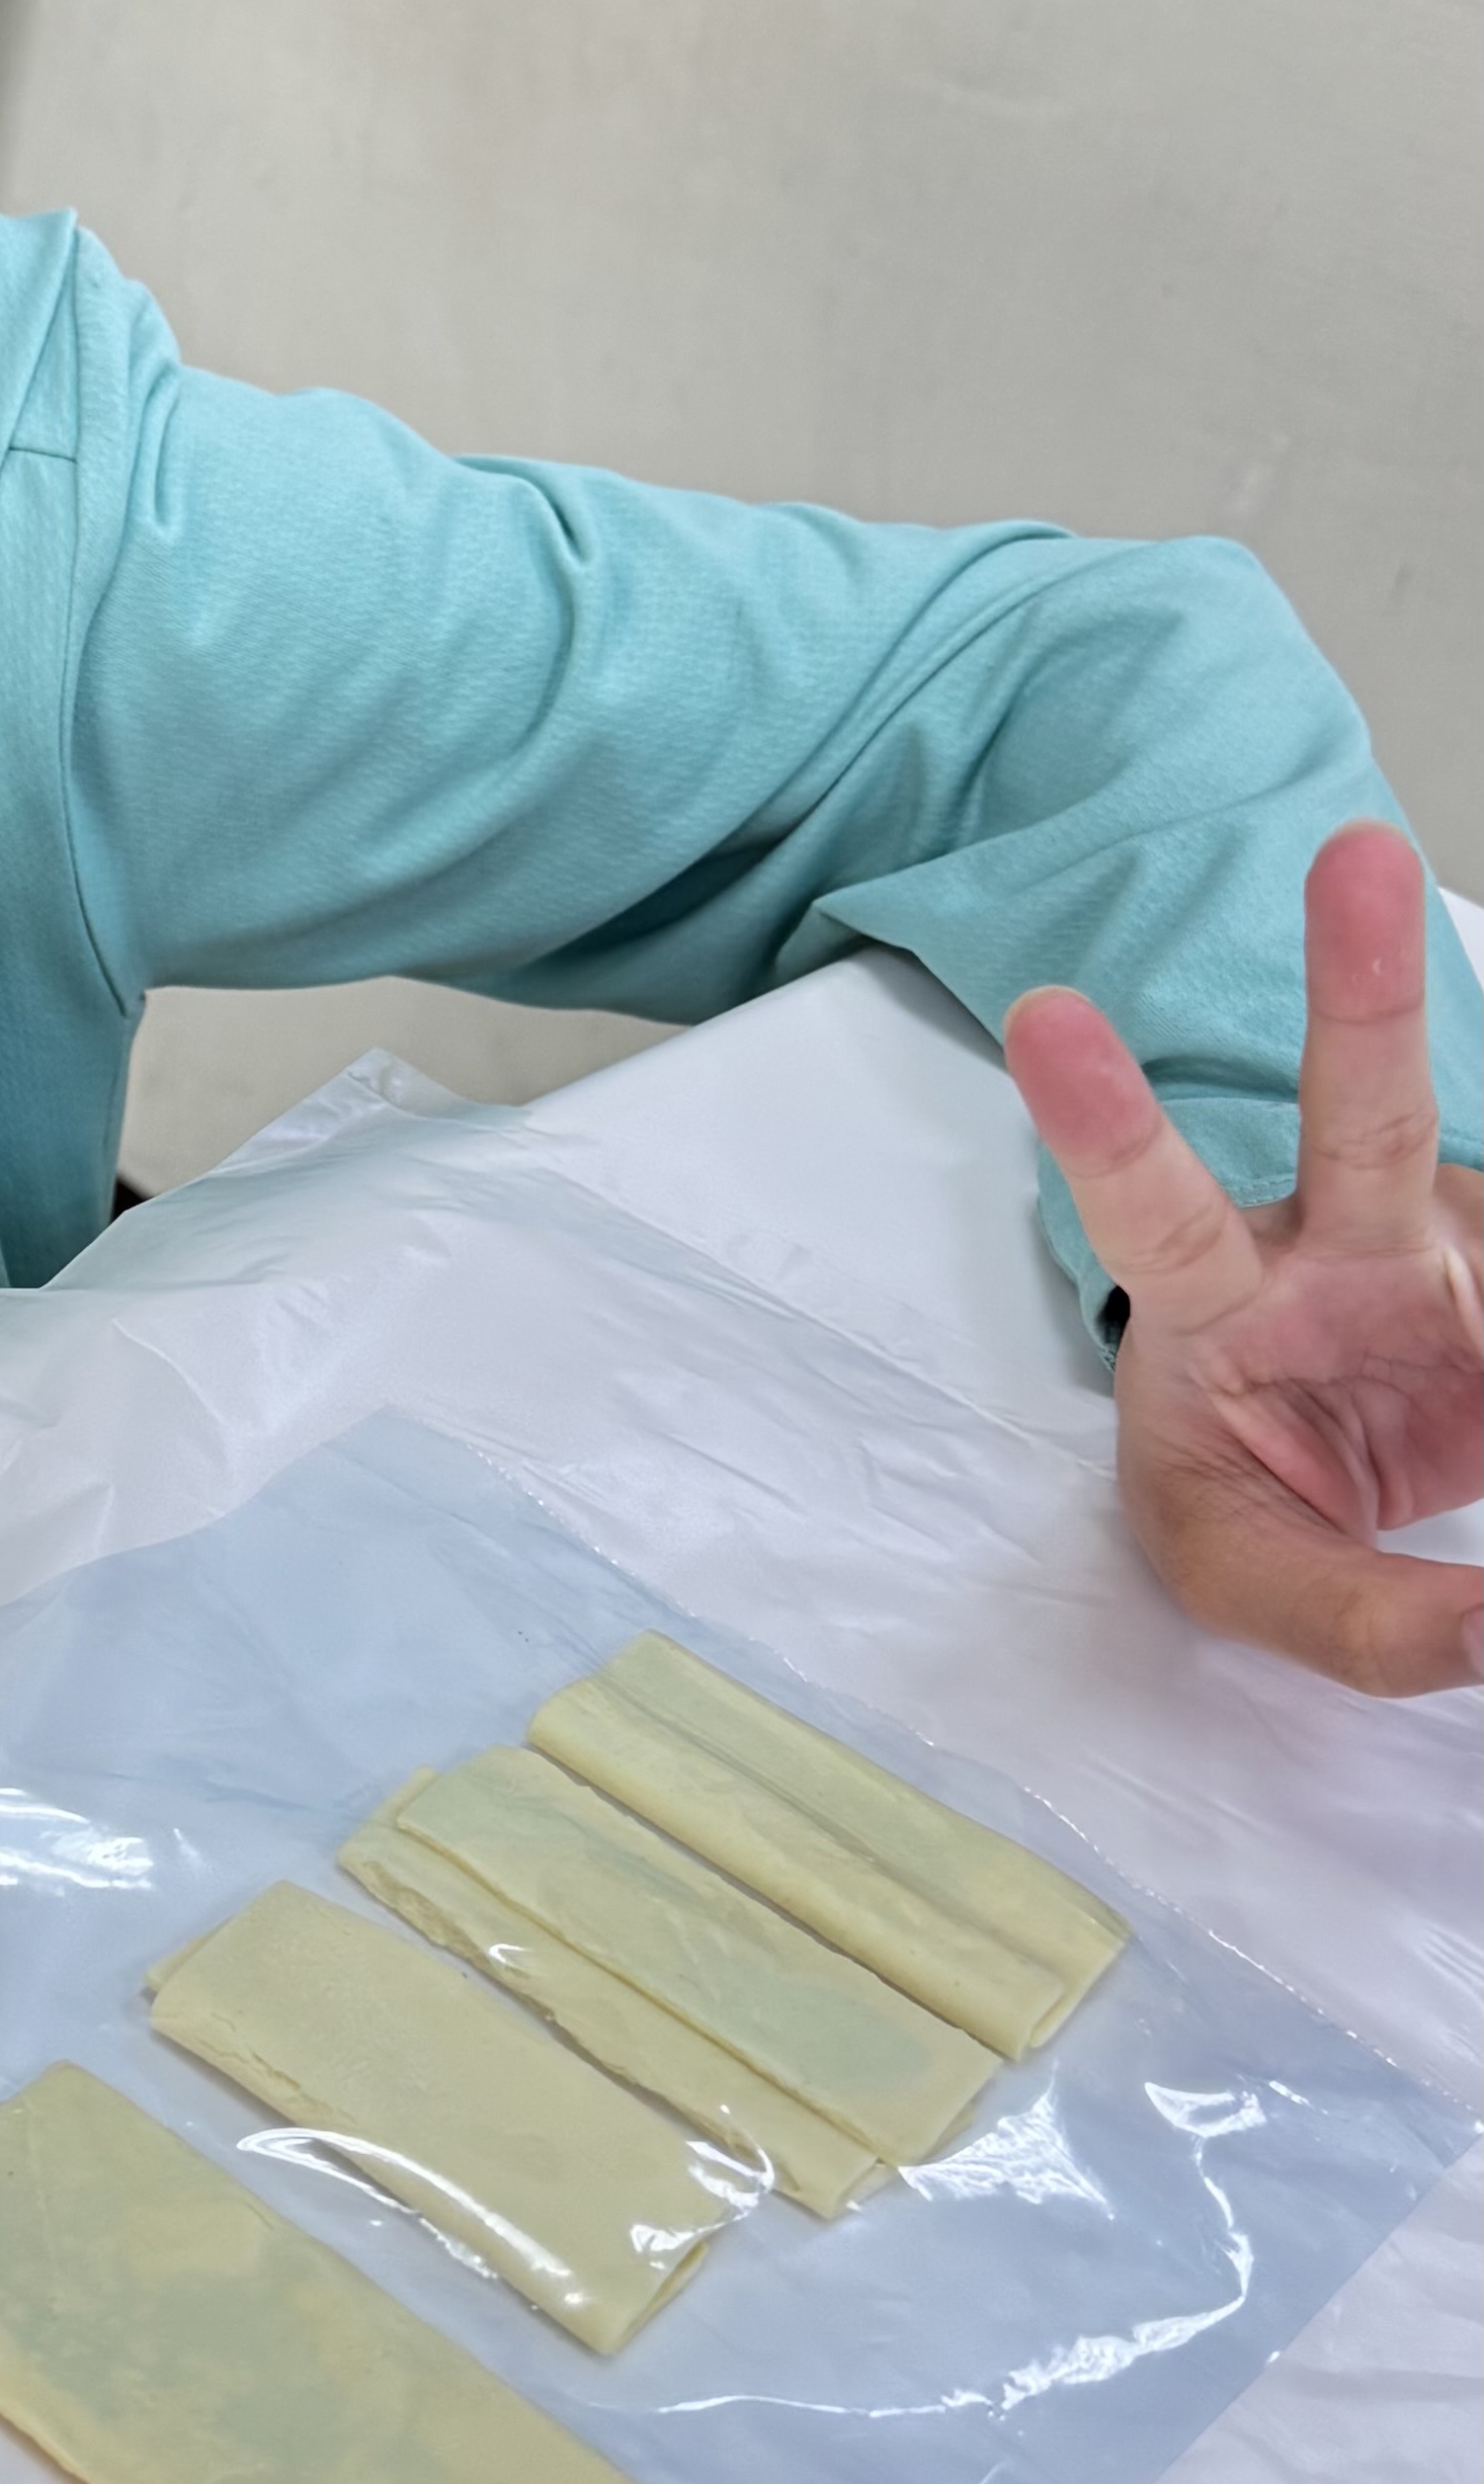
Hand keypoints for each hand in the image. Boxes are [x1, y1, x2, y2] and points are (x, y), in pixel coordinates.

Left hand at [1005, 823, 1482, 1698]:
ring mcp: (1450, 1232)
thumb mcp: (1255, 1580)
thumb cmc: (1258, 1493)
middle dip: (1361, 982)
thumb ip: (1363, 1625)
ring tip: (1462, 1381)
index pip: (1149, 1210)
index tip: (1043, 1017)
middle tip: (1362, 858)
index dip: (1102, 1118)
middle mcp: (1339, 1240)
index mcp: (1217, 1305)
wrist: (1354, 1473)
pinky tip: (1476, 1357)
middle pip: (1361, 1109)